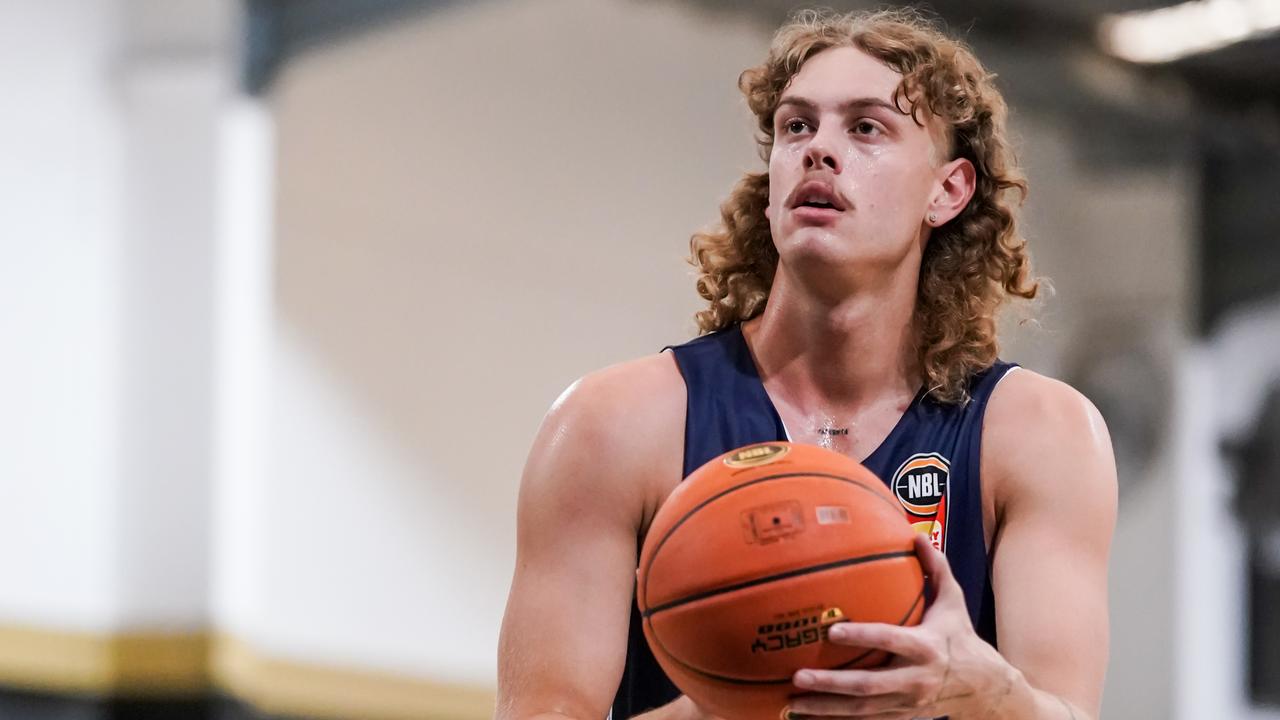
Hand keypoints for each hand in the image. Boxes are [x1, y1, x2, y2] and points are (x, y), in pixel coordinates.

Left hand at [782, 535, 1018, 718]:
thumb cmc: (960, 636)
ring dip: (826, 708)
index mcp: (926, 647)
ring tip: (793, 703)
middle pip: (869, 685)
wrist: (983, 687)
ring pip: (862, 710)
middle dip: (832, 683)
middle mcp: (915, 679)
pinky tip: (808, 717)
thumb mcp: (954, 601)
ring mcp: (906, 703)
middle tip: (800, 675)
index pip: (890, 640)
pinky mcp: (901, 716)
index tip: (833, 631)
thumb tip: (916, 535)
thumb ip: (935, 568)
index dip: (863, 637)